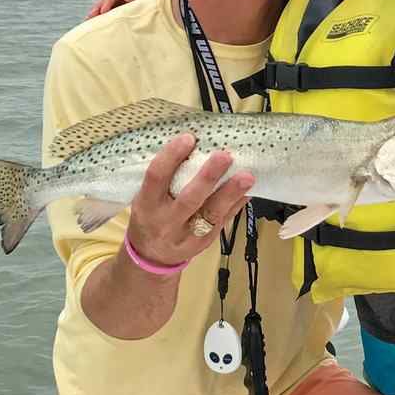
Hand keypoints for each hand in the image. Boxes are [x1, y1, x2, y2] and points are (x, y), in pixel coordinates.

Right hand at [85, 0, 172, 19]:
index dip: (106, 2)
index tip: (101, 12)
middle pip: (109, 3)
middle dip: (98, 10)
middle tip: (88, 20)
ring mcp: (131, 6)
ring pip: (114, 11)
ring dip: (103, 18)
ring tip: (93, 27)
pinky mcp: (136, 15)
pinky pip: (122, 18)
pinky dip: (113, 23)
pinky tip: (108, 32)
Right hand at [126, 133, 253, 267]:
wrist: (151, 256)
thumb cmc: (151, 215)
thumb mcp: (147, 197)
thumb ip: (166, 177)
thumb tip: (196, 145)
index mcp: (146, 204)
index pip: (156, 177)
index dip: (171, 156)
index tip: (188, 138)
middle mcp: (166, 221)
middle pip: (189, 199)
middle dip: (208, 177)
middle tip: (224, 156)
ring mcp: (187, 235)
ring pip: (212, 214)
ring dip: (231, 193)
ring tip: (247, 176)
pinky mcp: (205, 242)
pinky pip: (224, 220)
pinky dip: (237, 203)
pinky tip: (248, 190)